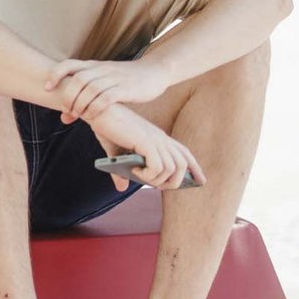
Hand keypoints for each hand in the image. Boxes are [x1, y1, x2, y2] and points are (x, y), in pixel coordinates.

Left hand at [46, 58, 169, 122]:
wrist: (154, 72)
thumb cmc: (126, 80)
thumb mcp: (104, 81)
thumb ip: (86, 94)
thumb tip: (64, 115)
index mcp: (94, 66)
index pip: (69, 64)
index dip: (55, 74)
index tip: (46, 88)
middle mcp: (102, 70)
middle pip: (77, 79)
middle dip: (67, 95)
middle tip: (65, 110)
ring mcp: (114, 78)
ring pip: (90, 88)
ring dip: (80, 103)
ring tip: (76, 115)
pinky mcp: (126, 89)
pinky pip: (106, 97)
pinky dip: (96, 108)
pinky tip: (92, 117)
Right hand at [89, 105, 204, 192]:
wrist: (98, 110)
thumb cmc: (106, 127)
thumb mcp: (116, 152)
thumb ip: (121, 171)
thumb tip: (121, 187)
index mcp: (158, 137)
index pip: (184, 153)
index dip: (195, 168)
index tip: (201, 181)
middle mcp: (160, 138)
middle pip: (182, 165)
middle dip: (174, 182)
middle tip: (155, 185)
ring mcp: (154, 139)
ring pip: (172, 169)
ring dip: (156, 180)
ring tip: (139, 175)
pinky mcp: (146, 142)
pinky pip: (158, 167)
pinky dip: (147, 175)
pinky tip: (134, 170)